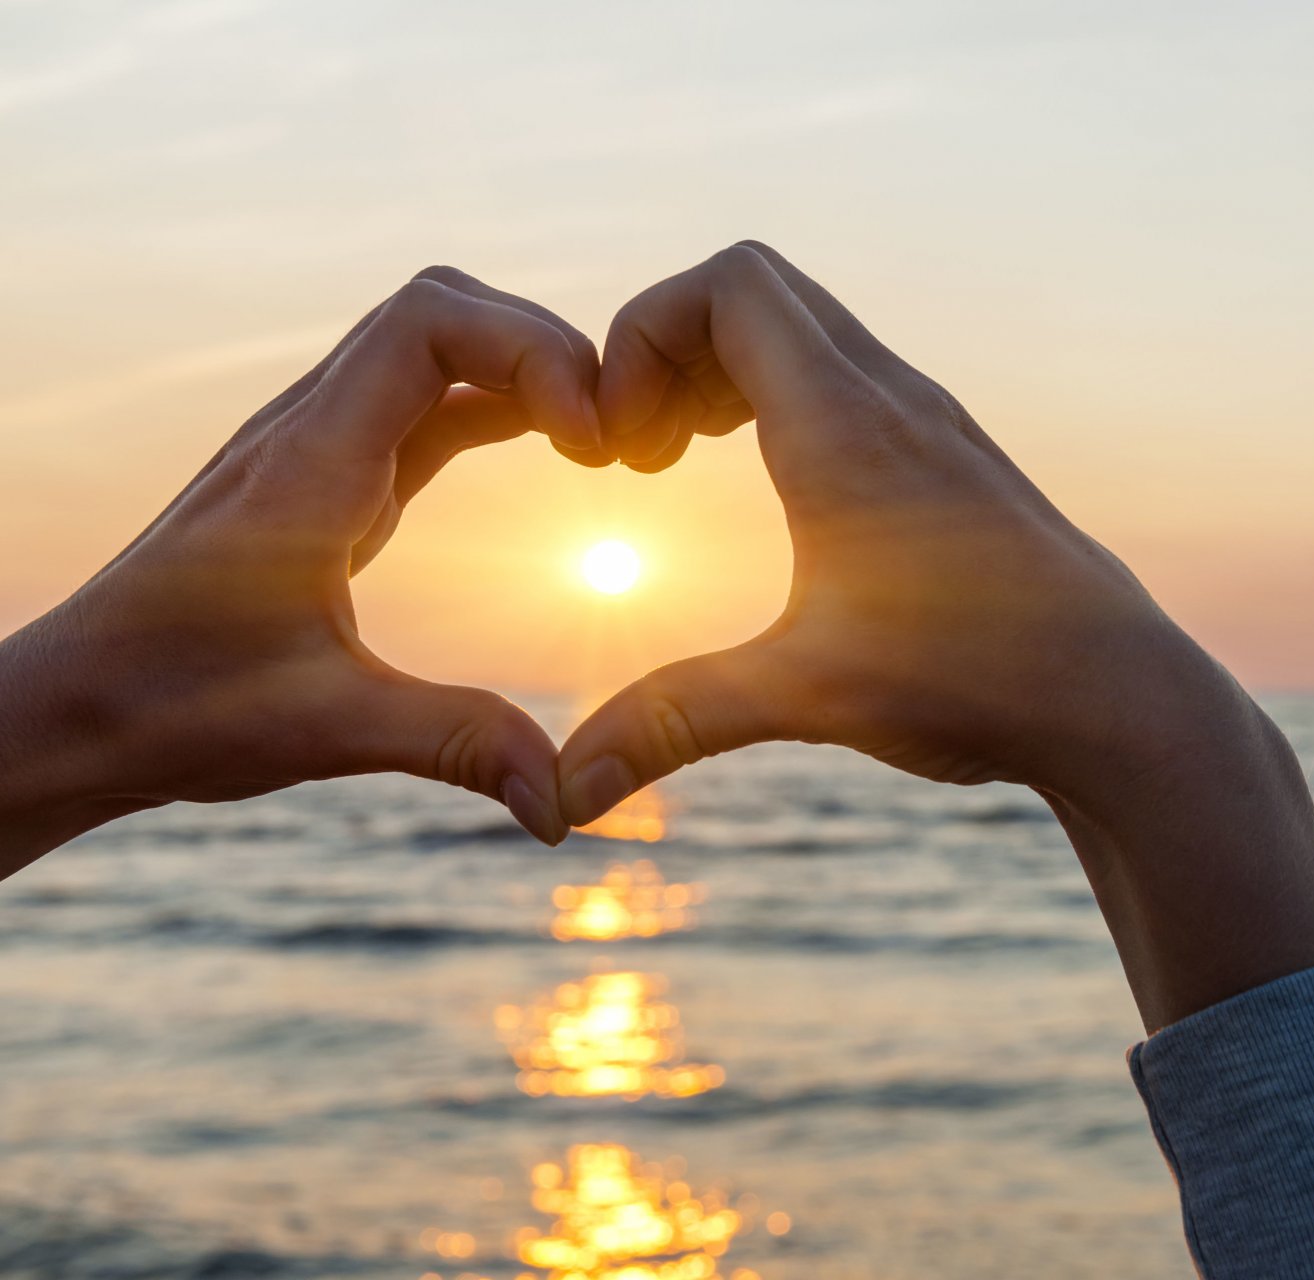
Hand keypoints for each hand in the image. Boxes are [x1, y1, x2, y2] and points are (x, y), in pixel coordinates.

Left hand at [0, 268, 599, 872]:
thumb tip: (565, 804)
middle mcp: (307, 433)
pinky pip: (423, 402)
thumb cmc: (170, 708)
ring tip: (599, 438)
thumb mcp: (326, 729)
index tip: (593, 436)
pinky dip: (495, 403)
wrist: (73, 710)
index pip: (428, 324)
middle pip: (440, 309)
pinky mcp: (325, 482)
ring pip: (430, 345)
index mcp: (308, 467)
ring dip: (520, 367)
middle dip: (541, 347)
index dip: (529, 349)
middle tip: (613, 433)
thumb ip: (455, 746)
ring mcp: (314, 449)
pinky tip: (550, 449)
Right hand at [560, 244, 1313, 1028]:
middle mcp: (894, 400)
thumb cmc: (980, 680)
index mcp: (846, 426)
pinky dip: (785, 399)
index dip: (642, 333)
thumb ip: (674, 723)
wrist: (1123, 697)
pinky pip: (850, 378)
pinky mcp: (956, 463)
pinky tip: (778, 494)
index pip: (728, 285)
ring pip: (810, 331)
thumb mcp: (807, 695)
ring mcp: (934, 424)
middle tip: (639, 449)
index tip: (620, 447)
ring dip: (729, 371)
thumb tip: (563, 792)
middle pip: (760, 289)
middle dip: (671, 345)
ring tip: (682, 460)